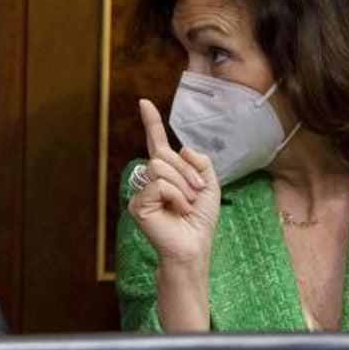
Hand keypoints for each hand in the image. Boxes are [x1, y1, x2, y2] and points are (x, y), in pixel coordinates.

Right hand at [127, 98, 220, 267]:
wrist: (195, 247)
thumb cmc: (200, 220)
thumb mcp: (210, 185)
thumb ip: (201, 162)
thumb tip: (180, 148)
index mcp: (168, 172)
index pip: (158, 142)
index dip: (151, 122)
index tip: (143, 103)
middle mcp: (151, 178)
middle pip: (165, 155)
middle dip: (187, 172)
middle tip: (196, 194)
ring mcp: (142, 191)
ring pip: (161, 167)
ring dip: (182, 186)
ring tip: (186, 205)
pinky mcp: (138, 204)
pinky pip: (160, 185)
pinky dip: (175, 197)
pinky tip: (177, 211)